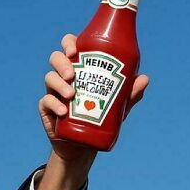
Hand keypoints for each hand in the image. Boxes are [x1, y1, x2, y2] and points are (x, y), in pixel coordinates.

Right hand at [37, 33, 149, 189]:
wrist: (84, 146)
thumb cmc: (101, 117)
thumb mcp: (118, 106)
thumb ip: (130, 93)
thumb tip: (144, 79)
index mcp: (80, 68)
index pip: (70, 47)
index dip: (69, 42)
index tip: (75, 50)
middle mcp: (65, 77)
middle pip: (56, 58)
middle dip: (62, 62)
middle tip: (72, 74)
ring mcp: (53, 92)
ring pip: (49, 78)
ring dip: (59, 83)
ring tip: (71, 94)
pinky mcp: (47, 109)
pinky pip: (45, 101)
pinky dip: (54, 104)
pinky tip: (63, 111)